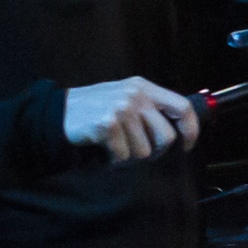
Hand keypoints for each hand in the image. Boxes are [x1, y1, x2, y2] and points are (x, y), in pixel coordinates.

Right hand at [63, 76, 199, 162]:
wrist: (57, 113)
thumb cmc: (94, 110)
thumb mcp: (126, 97)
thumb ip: (151, 108)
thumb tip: (180, 130)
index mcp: (144, 87)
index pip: (183, 107)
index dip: (191, 130)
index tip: (186, 146)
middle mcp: (135, 95)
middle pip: (166, 137)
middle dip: (154, 152)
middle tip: (136, 150)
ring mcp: (121, 108)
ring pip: (144, 151)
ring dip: (130, 156)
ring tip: (114, 145)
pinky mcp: (108, 124)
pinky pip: (123, 156)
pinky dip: (113, 159)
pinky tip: (103, 149)